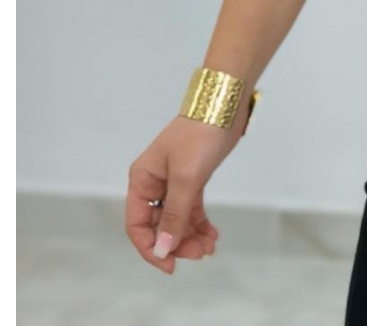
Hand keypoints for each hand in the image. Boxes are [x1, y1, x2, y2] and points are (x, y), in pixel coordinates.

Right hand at [126, 114, 239, 273]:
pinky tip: (212, 235)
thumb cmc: (200, 136)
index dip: (151, 248)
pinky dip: (200, 223)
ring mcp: (174, 180)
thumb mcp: (186, 177)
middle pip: (159, 224)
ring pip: (177, 218)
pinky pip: (191, 208)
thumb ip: (175, 214)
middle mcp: (154, 182)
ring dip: (190, 236)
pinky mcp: (193, 177)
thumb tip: (163, 249)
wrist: (226, 104)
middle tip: (200, 253)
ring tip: (210, 246)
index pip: (137, 224)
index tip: (171, 264)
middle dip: (177, 242)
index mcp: (142, 180)